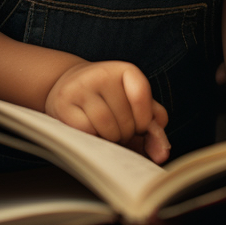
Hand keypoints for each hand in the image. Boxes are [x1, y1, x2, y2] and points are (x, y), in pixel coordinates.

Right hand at [45, 61, 169, 163]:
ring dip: (112, 139)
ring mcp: (80, 88)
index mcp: (126, 70)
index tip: (140, 127)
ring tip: (109, 134)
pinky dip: (93, 139)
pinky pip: (86, 132)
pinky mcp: (62, 104)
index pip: (141, 97)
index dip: (144, 121)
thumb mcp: (135, 105)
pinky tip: (92, 132)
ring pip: (106, 127)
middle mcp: (102, 74)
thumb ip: (154, 126)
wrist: (66, 85)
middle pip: (125, 118)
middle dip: (128, 134)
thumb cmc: (109, 99)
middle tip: (121, 132)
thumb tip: (162, 154)